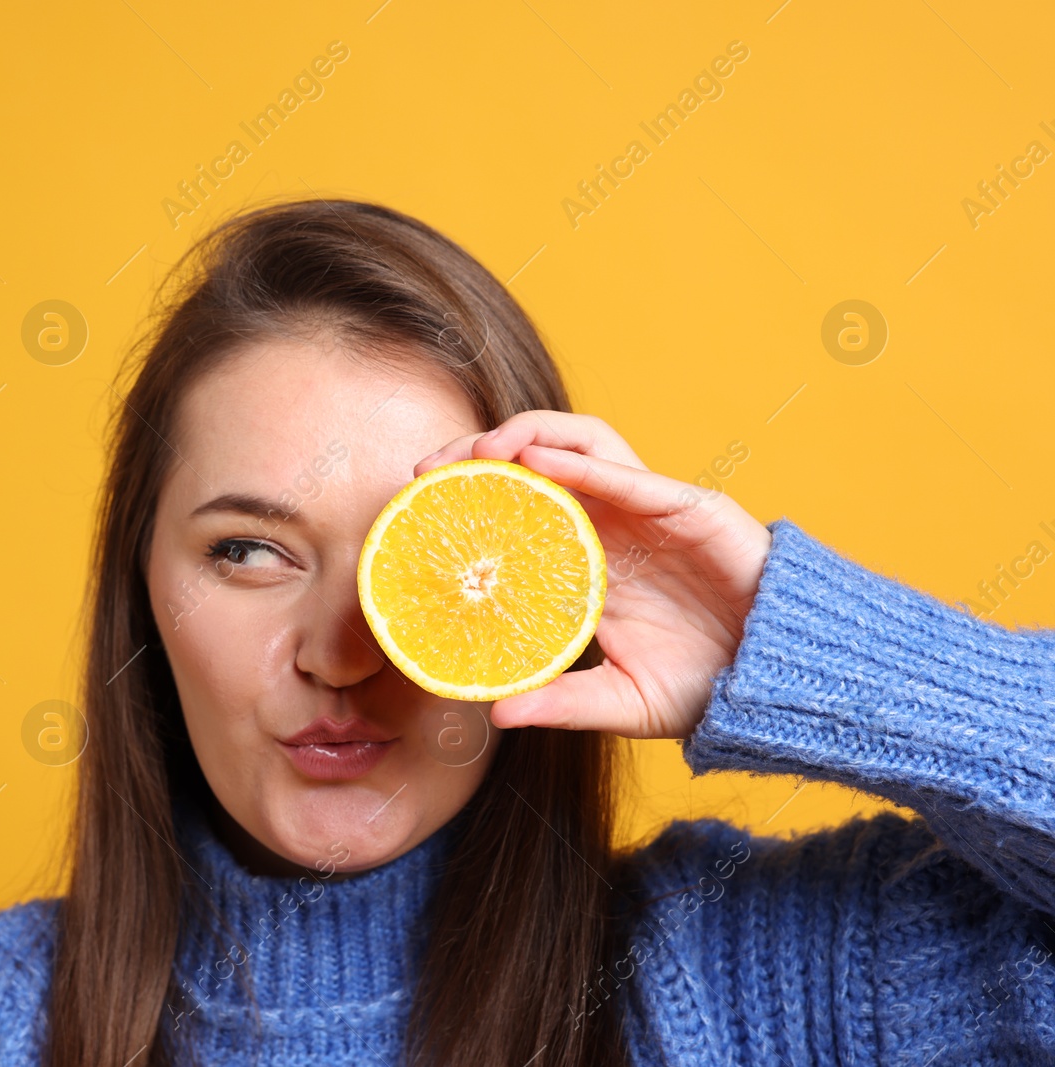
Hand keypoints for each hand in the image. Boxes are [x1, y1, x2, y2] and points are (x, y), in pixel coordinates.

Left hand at [413, 410, 770, 739]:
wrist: (781, 683)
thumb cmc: (706, 687)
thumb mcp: (620, 700)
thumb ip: (561, 702)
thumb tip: (495, 714)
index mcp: (589, 559)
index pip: (520, 507)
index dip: (471, 496)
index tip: (419, 507)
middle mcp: (612, 525)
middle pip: (539, 463)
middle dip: (482, 454)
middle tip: (429, 470)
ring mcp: (650, 511)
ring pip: (582, 446)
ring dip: (527, 435)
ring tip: (480, 450)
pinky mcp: (689, 508)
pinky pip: (629, 475)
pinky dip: (581, 462)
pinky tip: (537, 459)